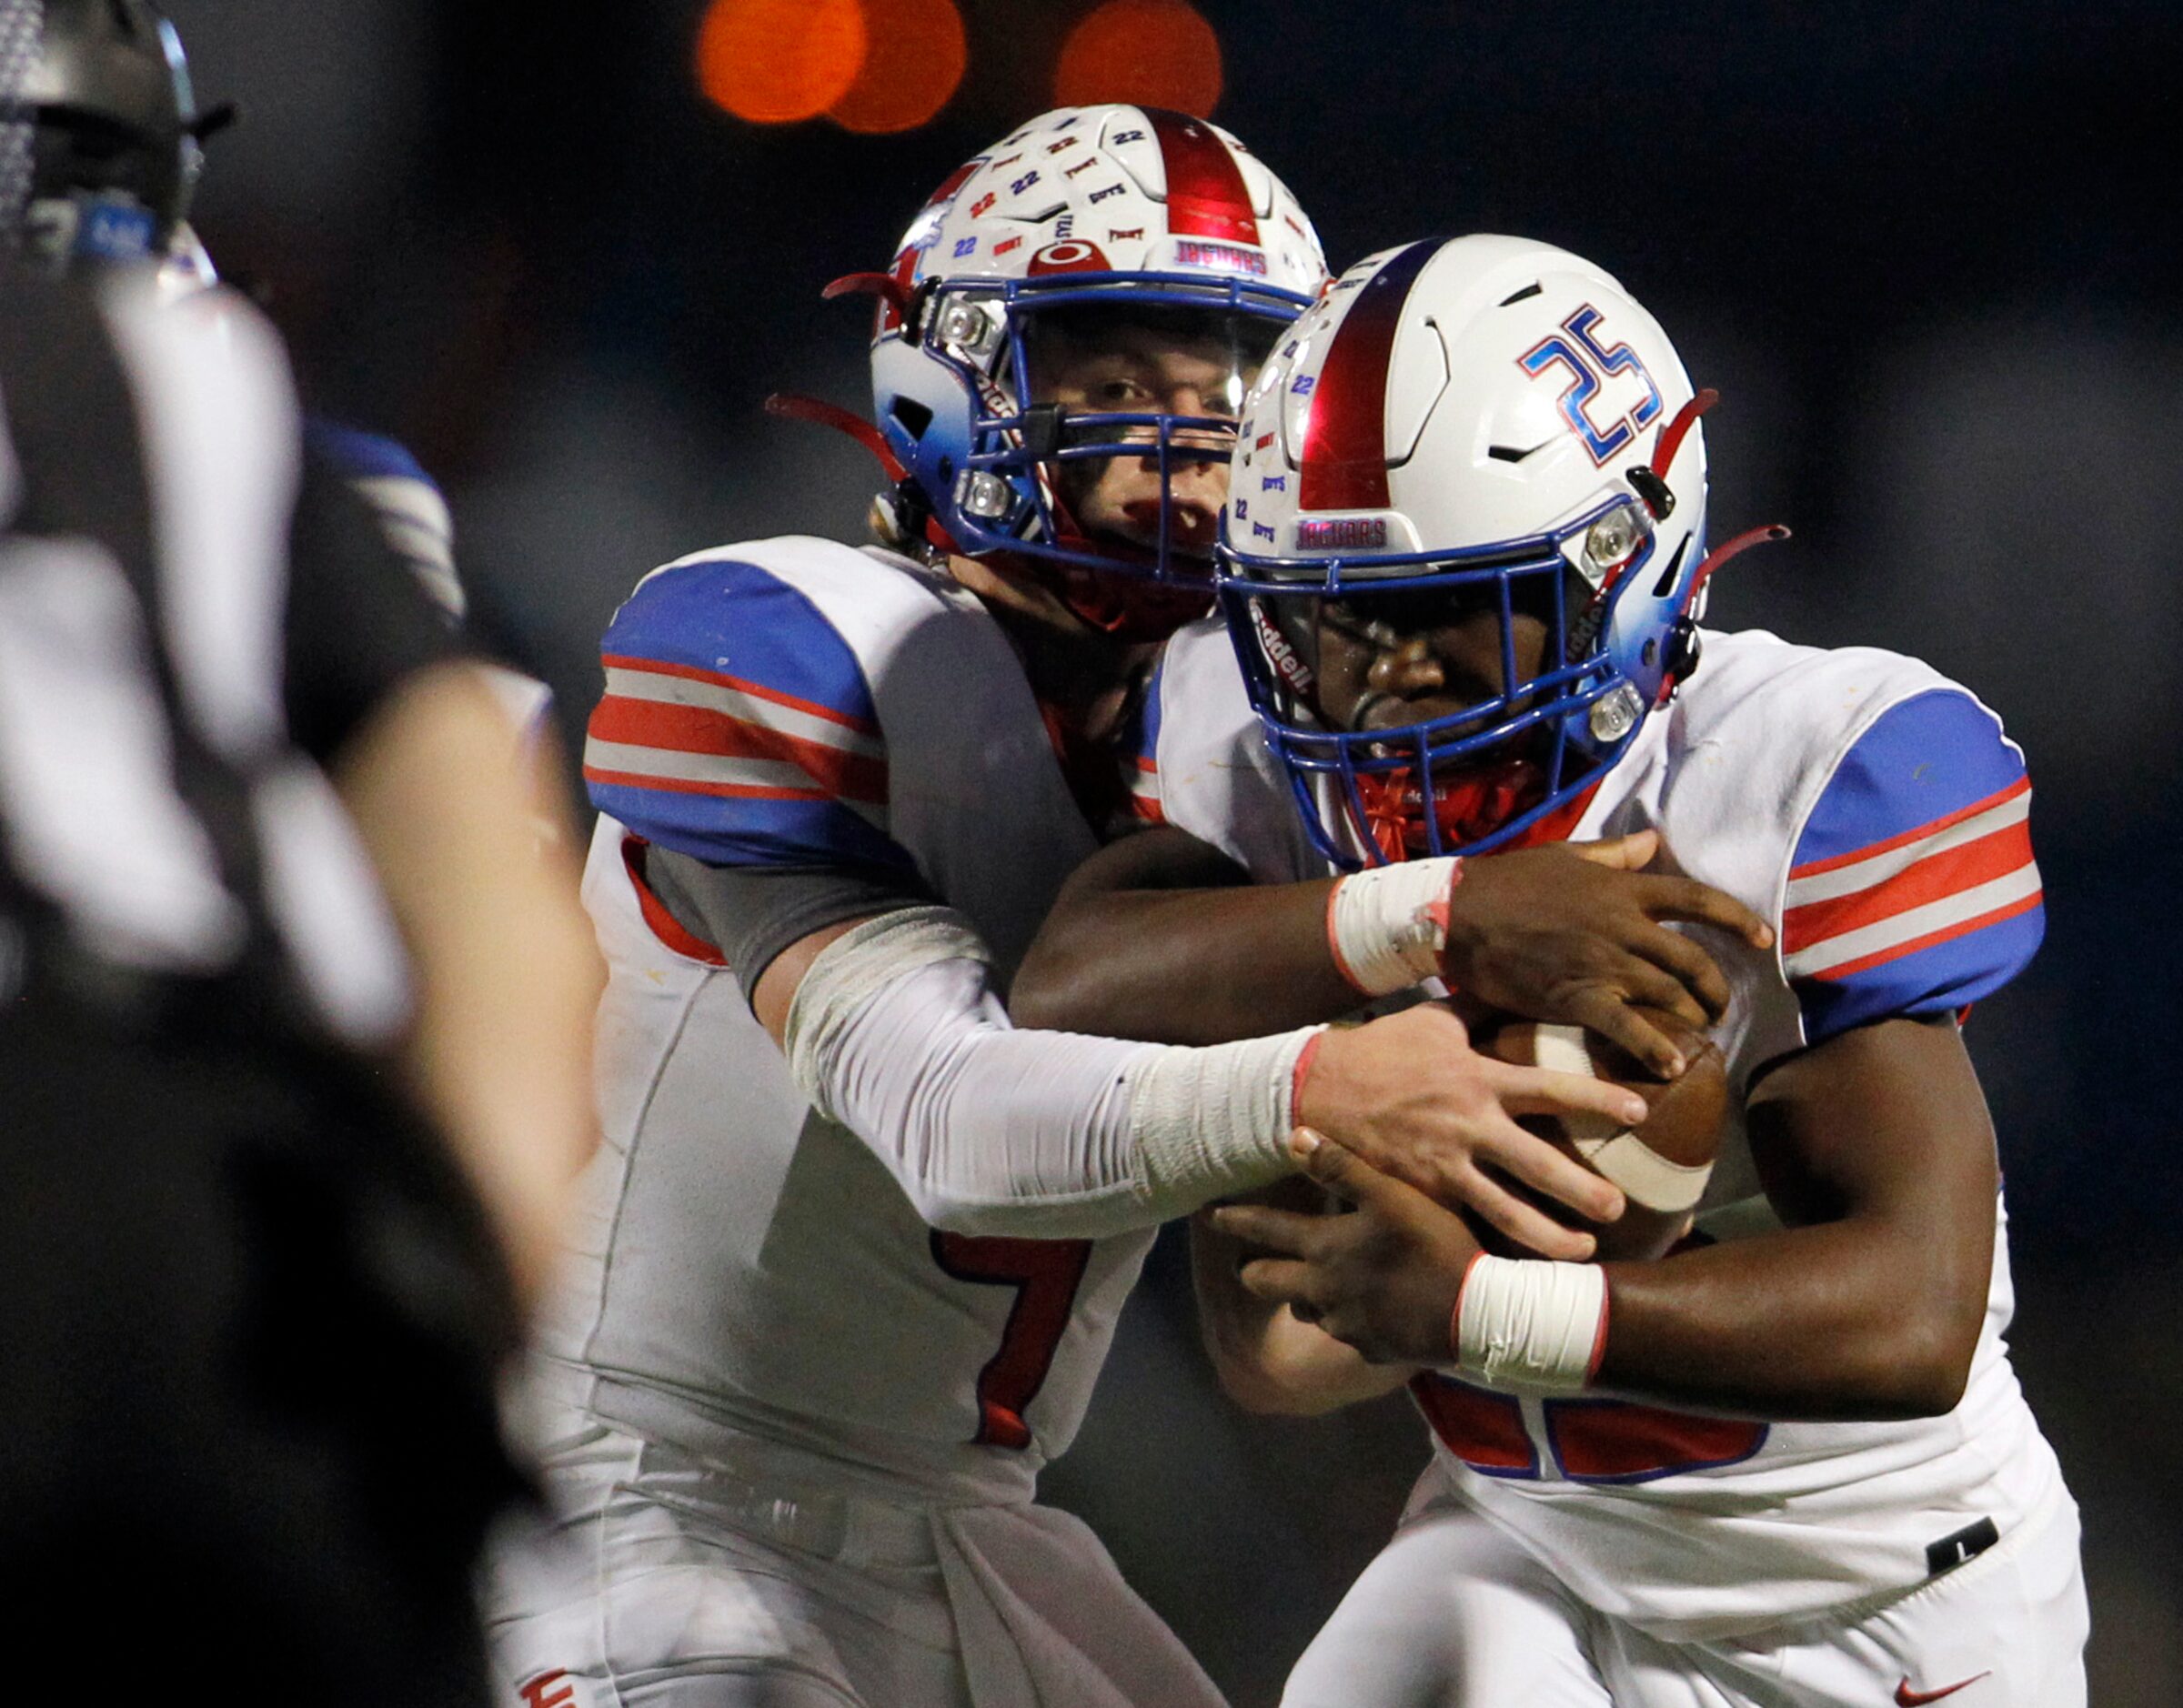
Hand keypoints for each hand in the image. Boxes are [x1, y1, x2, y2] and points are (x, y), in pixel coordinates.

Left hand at [1215, 1128, 1481, 1365]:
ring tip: (1316, 1279)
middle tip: (1250, 1260)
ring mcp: (1344, 1325)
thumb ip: (1342, 1167)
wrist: (1477, 1313)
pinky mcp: (1370, 1348)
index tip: (1210, 1215)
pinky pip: (1343, 1331)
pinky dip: (1345, 1316)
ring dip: (1302, 1293)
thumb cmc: (1434, 1245)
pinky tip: (1367, 1305)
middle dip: (1253, 1268)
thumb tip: (1294, 1137)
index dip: (1234, 1220)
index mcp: (1323, 1250)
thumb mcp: (1390, 1195)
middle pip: (1264, 1283)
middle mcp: (1322, 1292)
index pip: (1264, 1232)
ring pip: (1304, 1309)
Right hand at [1298, 1001, 1639, 1259]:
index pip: (1552, 1088)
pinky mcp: (1420, 1195)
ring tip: (1583, 1252)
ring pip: (1506, 1212)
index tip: (1641, 1110)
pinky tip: (1518, 1261)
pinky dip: (1492, 1243)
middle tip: (1620, 1208)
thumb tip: (1514, 985)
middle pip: (1539, 1166)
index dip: (1599, 1098)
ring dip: (1550, 1236)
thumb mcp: (1434, 1020)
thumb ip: (1480, 1012)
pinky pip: (1465, 1222)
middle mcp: (1469, 1126)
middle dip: (1584, 1190)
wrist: (1316, 1089)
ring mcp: (1444, 1167)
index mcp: (1479, 1079)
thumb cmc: (1380, 1049)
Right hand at [1441, 830, 1773, 1077]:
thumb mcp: (1566, 855)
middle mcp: (1624, 927)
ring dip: (1694, 1017)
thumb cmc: (1509, 880)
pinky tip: (1674, 1067)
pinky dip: (1656, 1048)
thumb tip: (1652, 842)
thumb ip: (1614, 854)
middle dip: (1716, 988)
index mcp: (1624, 889)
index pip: (1698, 900)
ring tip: (1699, 1033)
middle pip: (1692, 960)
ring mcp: (1604, 963)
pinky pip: (1629, 1027)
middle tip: (1719, 1006)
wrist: (1460, 914)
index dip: (1738, 920)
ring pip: (1669, 994)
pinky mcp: (1578, 996)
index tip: (1762, 938)